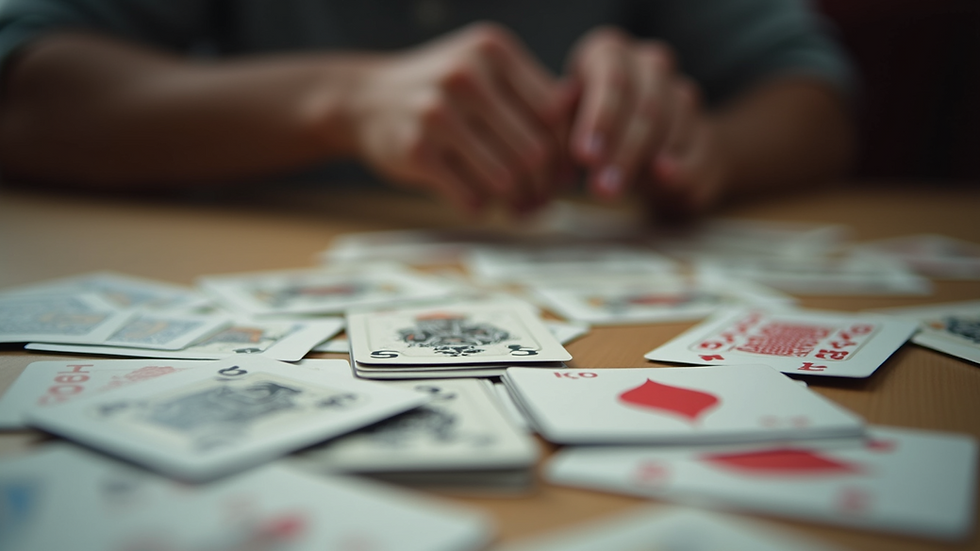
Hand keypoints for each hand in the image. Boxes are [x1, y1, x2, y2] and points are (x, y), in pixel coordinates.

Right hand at [346, 23, 573, 213]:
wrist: (364, 98)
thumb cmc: (441, 91)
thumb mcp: (485, 70)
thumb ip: (532, 95)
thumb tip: (586, 144)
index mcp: (494, 51)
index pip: (555, 113)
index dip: (566, 151)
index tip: (563, 173)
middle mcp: (468, 75)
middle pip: (535, 151)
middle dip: (544, 187)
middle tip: (542, 202)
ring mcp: (438, 112)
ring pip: (505, 179)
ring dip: (515, 204)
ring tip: (516, 207)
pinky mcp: (417, 150)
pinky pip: (470, 196)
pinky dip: (481, 208)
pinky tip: (478, 202)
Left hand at [567, 27, 727, 213]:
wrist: (646, 156)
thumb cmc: (591, 134)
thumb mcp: (568, 124)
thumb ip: (563, 120)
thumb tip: (557, 106)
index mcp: (610, 53)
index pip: (613, 78)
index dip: (600, 119)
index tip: (584, 157)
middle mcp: (650, 64)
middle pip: (644, 104)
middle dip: (621, 149)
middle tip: (600, 187)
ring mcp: (682, 96)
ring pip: (671, 123)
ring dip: (643, 160)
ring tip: (615, 191)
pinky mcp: (705, 134)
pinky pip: (698, 148)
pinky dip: (681, 165)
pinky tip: (664, 177)